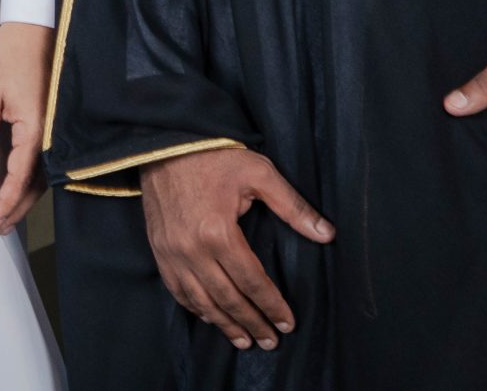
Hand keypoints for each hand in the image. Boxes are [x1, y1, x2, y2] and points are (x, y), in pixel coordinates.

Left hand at [0, 21, 51, 231]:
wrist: (37, 27)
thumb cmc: (10, 54)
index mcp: (35, 128)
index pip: (20, 176)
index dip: (5, 201)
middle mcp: (53, 134)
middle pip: (37, 183)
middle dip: (17, 207)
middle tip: (0, 227)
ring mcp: (59, 129)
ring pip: (46, 174)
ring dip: (28, 195)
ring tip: (9, 213)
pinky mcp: (58, 122)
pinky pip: (49, 159)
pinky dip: (36, 177)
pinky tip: (24, 183)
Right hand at [138, 146, 333, 351]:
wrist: (163, 144)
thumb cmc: (213, 156)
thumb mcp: (258, 173)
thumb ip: (292, 206)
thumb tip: (327, 233)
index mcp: (218, 233)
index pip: (252, 282)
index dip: (272, 305)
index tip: (287, 323)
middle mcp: (192, 250)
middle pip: (228, 299)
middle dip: (252, 323)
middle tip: (270, 341)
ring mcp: (172, 253)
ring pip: (201, 301)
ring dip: (224, 324)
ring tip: (244, 340)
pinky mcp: (159, 251)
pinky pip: (177, 290)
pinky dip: (195, 309)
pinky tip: (210, 317)